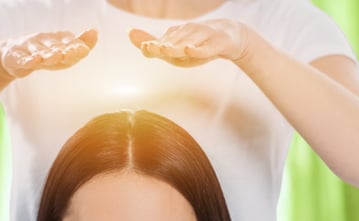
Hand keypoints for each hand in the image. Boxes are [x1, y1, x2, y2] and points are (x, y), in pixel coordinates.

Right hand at [0, 29, 97, 78]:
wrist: (12, 54)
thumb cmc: (44, 54)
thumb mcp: (63, 51)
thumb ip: (80, 44)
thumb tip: (95, 31)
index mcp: (55, 40)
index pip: (67, 42)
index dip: (75, 46)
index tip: (84, 50)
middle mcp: (43, 41)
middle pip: (54, 46)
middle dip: (63, 50)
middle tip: (72, 53)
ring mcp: (28, 48)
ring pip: (38, 51)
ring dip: (47, 54)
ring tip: (56, 56)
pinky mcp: (15, 57)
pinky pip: (21, 58)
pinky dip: (27, 60)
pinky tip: (33, 61)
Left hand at [128, 20, 248, 67]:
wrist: (229, 37)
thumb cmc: (197, 45)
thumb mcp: (175, 49)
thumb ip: (152, 44)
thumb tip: (129, 33)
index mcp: (177, 36)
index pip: (163, 41)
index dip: (153, 45)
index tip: (144, 47)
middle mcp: (188, 33)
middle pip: (174, 42)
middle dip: (162, 45)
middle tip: (149, 48)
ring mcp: (204, 36)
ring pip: (189, 43)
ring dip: (177, 46)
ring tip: (165, 49)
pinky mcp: (218, 42)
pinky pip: (208, 47)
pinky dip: (199, 49)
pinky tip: (190, 50)